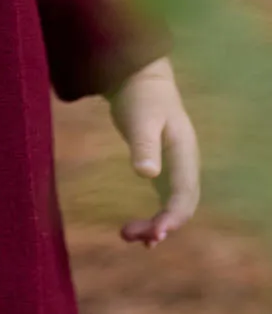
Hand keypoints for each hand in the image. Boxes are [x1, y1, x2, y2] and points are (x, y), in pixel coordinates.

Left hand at [107, 55, 199, 247]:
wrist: (137, 77)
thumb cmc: (140, 96)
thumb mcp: (140, 119)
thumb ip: (144, 145)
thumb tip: (147, 175)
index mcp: (184, 154)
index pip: (184, 194)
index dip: (172, 217)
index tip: (155, 234)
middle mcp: (185, 165)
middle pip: (181, 206)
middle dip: (161, 226)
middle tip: (131, 236)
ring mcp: (176, 167)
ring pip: (173, 206)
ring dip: (156, 224)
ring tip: (128, 236)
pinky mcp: (163, 167)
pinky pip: (165, 200)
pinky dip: (155, 216)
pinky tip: (139, 229)